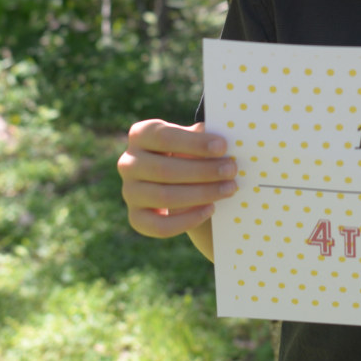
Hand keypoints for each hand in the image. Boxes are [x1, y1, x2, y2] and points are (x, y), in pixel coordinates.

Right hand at [118, 119, 235, 238]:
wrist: (180, 177)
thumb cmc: (191, 150)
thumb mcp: (195, 137)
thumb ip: (204, 136)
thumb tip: (224, 140)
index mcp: (140, 135)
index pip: (164, 137)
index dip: (194, 143)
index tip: (222, 147)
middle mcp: (128, 163)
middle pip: (164, 170)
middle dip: (203, 171)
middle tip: (231, 170)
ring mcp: (129, 192)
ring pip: (163, 197)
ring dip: (201, 194)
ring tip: (228, 189)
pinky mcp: (136, 217)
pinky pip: (159, 226)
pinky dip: (187, 220)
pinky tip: (211, 209)